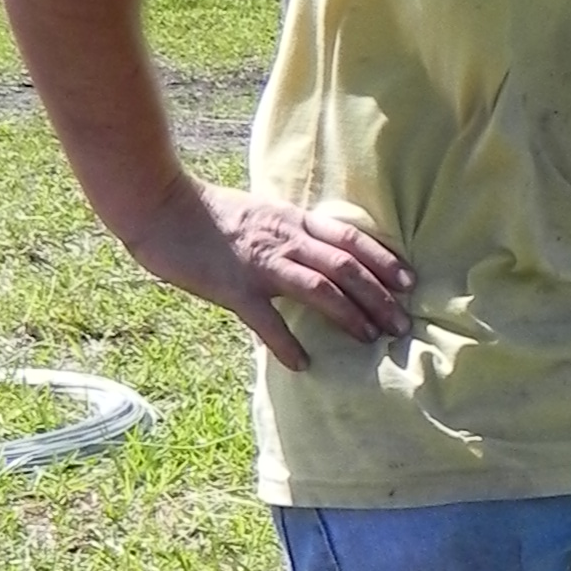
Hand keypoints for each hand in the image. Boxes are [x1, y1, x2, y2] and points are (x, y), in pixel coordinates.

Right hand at [128, 179, 414, 372]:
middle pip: (345, 268)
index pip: (350, 239)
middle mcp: (285, 239)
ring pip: (319, 289)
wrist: (161, 207)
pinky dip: (287, 343)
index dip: (384, 261)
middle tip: (402, 324)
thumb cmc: (210, 215)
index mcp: (293, 221)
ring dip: (350, 316)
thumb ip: (293, 233)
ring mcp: (261, 264)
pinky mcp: (234, 287)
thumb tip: (323, 256)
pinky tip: (303, 363)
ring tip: (371, 339)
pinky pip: (266, 321)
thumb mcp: (263, 214)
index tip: (409, 283)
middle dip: (379, 297)